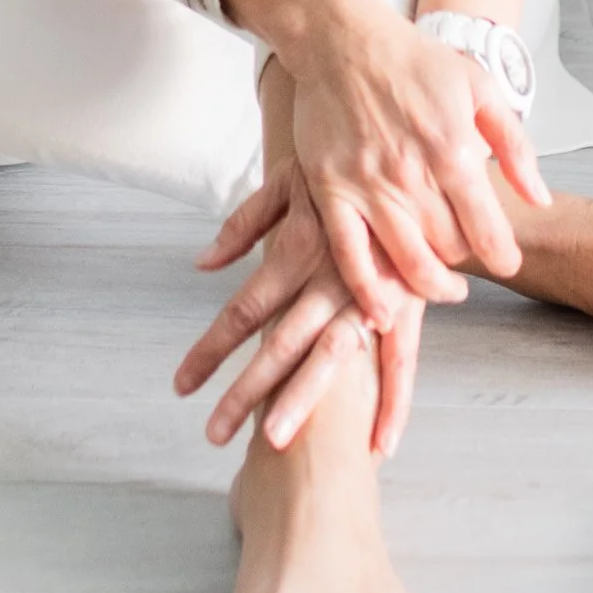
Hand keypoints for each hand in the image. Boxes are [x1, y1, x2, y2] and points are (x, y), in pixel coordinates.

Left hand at [175, 160, 423, 455]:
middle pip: (279, 343)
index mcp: (297, 250)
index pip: (242, 310)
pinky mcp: (410, 302)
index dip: (210, 349)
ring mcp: (372, 293)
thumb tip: (202, 263)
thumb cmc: (342, 165)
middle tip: (213, 433)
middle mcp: (330, 277)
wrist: (411, 147)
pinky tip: (379, 445)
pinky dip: (394, 404)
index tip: (181, 386)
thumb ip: (243, 225)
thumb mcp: (288, 183)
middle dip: (245, 390)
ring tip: (275, 442)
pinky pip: (401, 361)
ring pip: (332, 356)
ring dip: (303, 400)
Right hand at [269, 0, 550, 325]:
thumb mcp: (480, 88)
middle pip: (448, 250)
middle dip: (464, 266)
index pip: (486, 227)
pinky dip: (369, 290)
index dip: (503, 255)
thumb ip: (515, 146)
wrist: (343, 39)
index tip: (508, 261)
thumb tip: (540, 198)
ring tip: (441, 287)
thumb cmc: (415, 62)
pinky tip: (384, 311)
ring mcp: (366, 185)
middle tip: (467, 264)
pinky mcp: (330, 191)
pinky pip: (350, 255)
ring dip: (429, 288)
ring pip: (406, 263)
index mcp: (452, 149)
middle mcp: (410, 174)